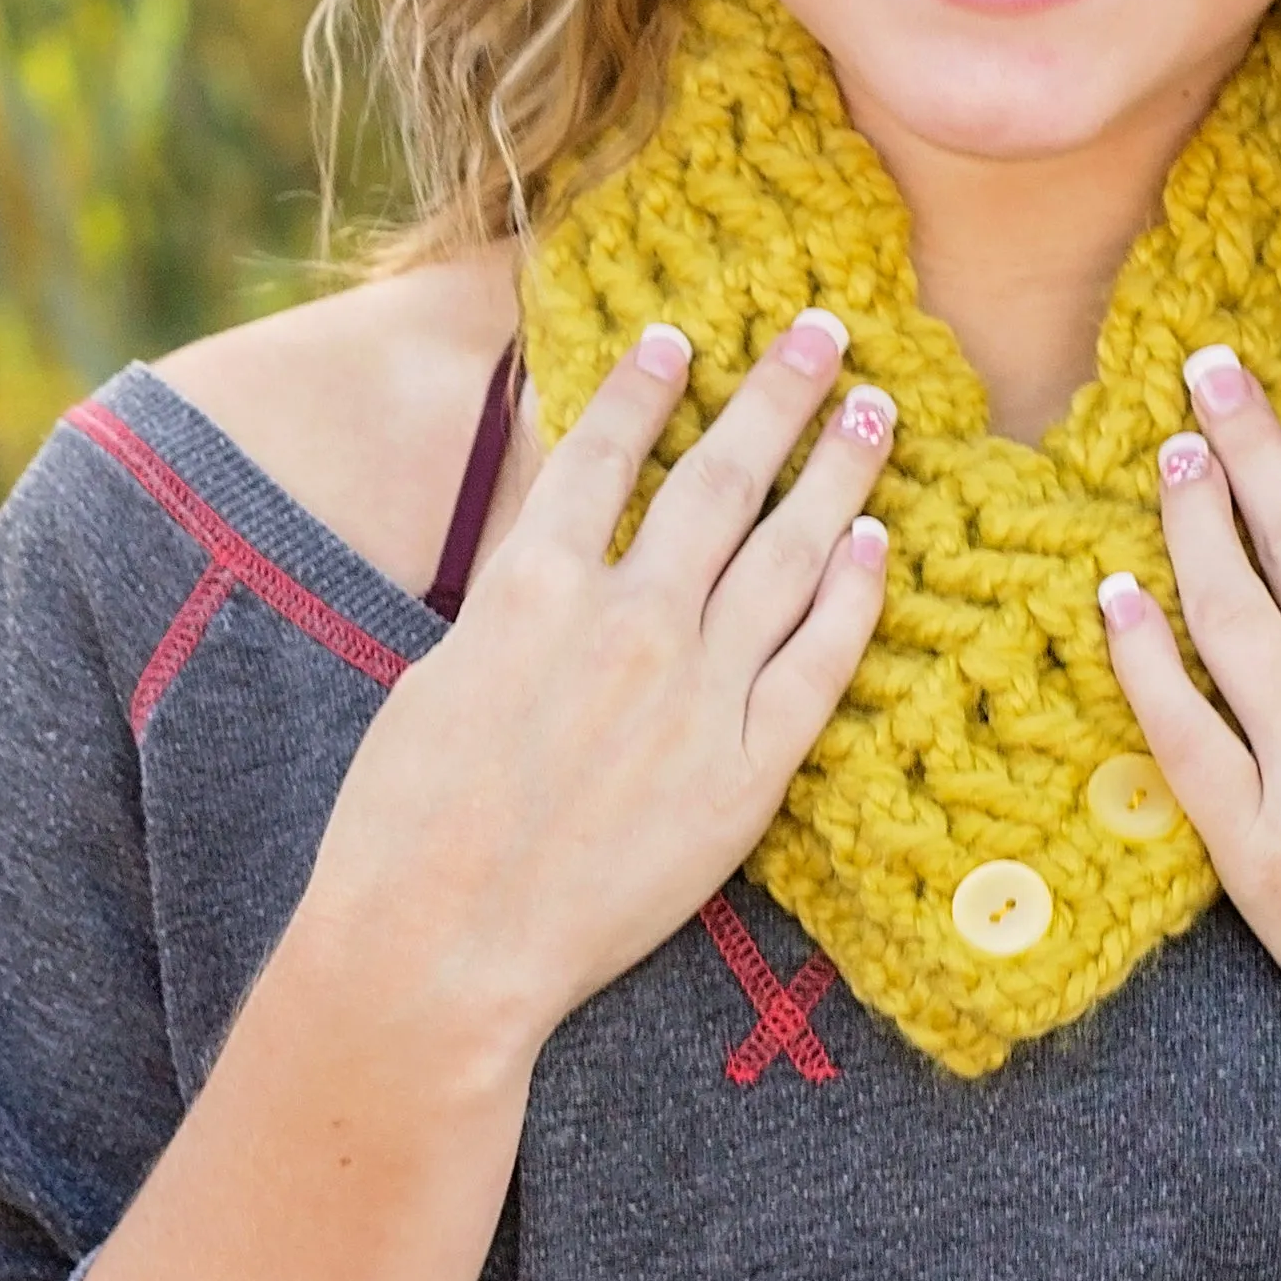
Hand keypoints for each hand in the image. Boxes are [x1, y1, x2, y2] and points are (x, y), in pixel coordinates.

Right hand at [302, 310, 891, 1071]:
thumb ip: (512, 605)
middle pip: (721, 479)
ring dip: (836, 471)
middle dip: (775, 394)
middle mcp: (627, 620)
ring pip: (790, 553)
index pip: (603, 452)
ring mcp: (696, 694)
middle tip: (821, 331)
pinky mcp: (746, 772)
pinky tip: (877, 545)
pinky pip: (819, 662)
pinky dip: (853, 595)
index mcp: (531, 587)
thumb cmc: (404, 827)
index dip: (647, 386)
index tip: (681, 338)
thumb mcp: (438, 673)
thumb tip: (558, 554)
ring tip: (872, 412)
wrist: (441, 949)